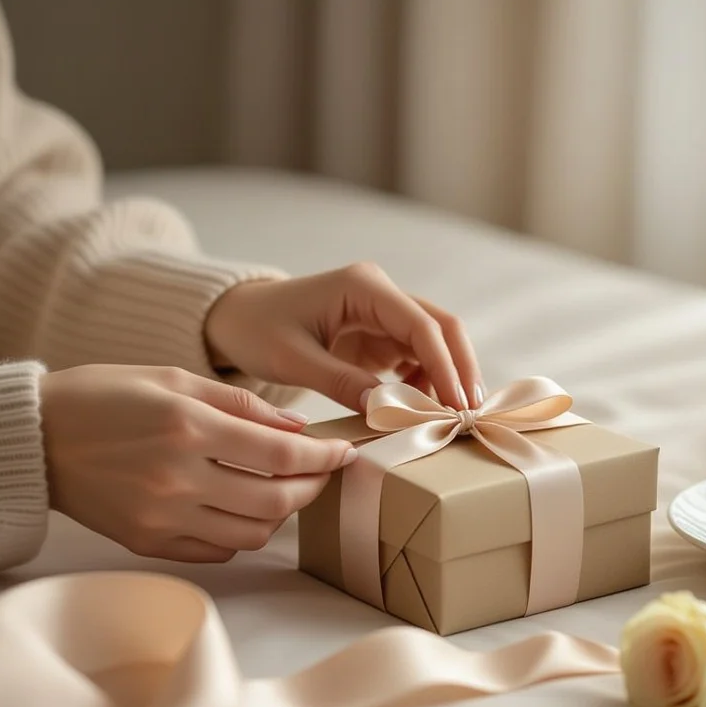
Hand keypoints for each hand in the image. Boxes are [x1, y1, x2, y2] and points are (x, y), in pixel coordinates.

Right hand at [40, 365, 355, 562]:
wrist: (35, 437)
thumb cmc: (105, 396)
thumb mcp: (176, 378)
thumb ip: (243, 405)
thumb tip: (298, 430)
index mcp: (187, 428)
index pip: (281, 456)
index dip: (323, 457)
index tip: (342, 451)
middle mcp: (177, 478)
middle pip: (275, 501)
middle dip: (312, 487)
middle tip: (321, 472)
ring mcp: (162, 517)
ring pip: (253, 533)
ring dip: (282, 514)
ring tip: (285, 489)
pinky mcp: (148, 542)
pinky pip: (218, 551)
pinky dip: (242, 533)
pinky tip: (243, 508)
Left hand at [203, 262, 483, 412]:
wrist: (236, 319)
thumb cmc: (256, 330)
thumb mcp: (292, 359)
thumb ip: (341, 382)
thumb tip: (389, 411)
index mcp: (363, 286)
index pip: (421, 324)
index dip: (445, 365)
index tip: (456, 405)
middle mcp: (381, 294)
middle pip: (441, 327)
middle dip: (460, 369)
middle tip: (470, 414)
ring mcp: (384, 314)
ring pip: (435, 344)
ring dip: (446, 378)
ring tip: (451, 419)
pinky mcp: (380, 336)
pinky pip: (417, 358)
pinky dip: (427, 384)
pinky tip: (425, 411)